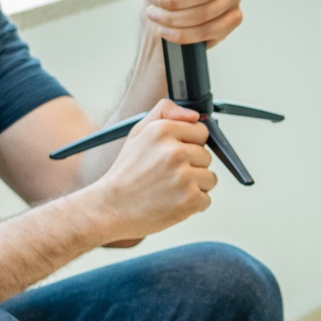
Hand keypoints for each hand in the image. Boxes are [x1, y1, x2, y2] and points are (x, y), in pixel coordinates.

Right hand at [89, 100, 216, 242]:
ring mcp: (183, 176)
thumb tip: (193, 114)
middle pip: (206, 157)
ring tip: (170, 189)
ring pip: (210, 178)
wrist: (111, 208)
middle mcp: (174, 152)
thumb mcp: (138, 134)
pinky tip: (172, 202)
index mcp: (162, 131)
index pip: (201, 132)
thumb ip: (164, 113)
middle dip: (192, 166)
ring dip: (195, 186)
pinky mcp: (189, 199)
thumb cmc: (126, 173)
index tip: (175, 155)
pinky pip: (206, 200)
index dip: (190, 144)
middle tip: (166, 175)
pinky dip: (192, 205)